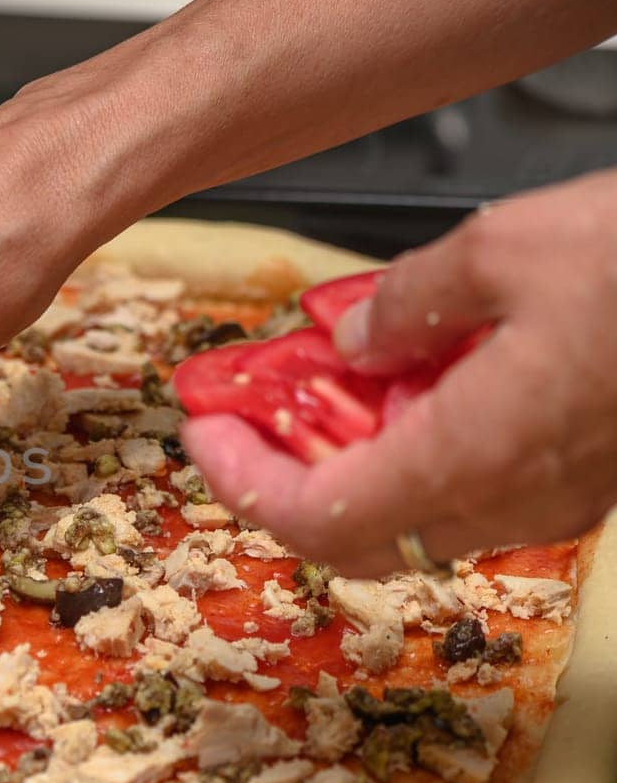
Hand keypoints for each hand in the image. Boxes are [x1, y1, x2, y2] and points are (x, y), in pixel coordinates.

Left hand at [182, 168, 616, 574]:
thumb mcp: (506, 249)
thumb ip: (409, 303)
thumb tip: (357, 337)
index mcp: (470, 456)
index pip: (311, 516)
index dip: (241, 482)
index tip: (204, 434)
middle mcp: (512, 499)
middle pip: (357, 534)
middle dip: (285, 477)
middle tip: (248, 417)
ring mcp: (559, 498)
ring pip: (419, 516)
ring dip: (355, 464)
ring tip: (326, 389)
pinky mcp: (593, 478)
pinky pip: (482, 488)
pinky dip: (424, 451)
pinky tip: (420, 384)